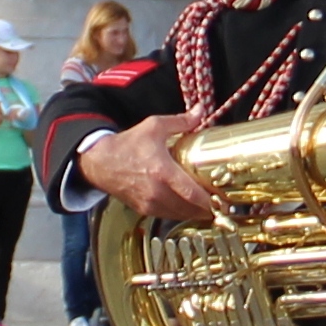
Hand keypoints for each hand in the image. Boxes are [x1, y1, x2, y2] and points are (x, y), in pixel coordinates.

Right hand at [82, 115, 220, 225]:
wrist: (100, 162)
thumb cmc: (128, 144)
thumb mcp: (154, 127)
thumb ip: (180, 121)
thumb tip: (201, 110)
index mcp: (162, 172)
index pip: (193, 194)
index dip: (211, 201)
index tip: (225, 201)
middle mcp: (157, 192)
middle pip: (190, 209)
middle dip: (208, 209)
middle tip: (223, 205)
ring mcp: (149, 203)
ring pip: (180, 215)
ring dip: (195, 213)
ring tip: (210, 208)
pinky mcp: (143, 210)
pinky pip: (168, 216)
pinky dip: (181, 213)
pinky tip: (190, 208)